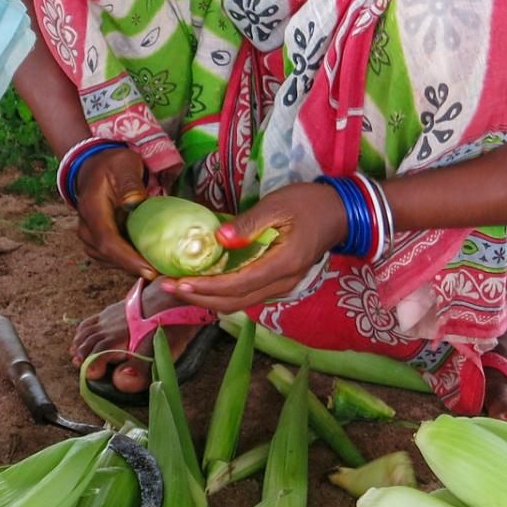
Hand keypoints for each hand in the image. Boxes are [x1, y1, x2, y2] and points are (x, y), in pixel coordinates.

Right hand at [72, 145, 157, 278]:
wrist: (95, 166)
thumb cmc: (112, 165)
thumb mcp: (124, 166)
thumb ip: (130, 185)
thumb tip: (137, 205)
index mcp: (92, 210)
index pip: (107, 241)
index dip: (127, 259)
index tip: (150, 270)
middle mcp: (86, 228)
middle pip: (109, 256)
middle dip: (136, 268)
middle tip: (166, 273)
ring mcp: (90, 237)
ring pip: (111, 261)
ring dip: (134, 266)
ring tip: (161, 268)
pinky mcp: (98, 241)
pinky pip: (113, 258)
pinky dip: (130, 261)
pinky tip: (150, 259)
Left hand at [162, 180, 347, 310]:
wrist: (340, 213)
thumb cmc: (309, 204)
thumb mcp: (278, 205)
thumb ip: (248, 224)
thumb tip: (218, 238)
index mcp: (283, 265)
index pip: (236, 285)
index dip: (205, 287)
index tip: (177, 281)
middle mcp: (282, 282)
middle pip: (234, 302)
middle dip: (198, 297)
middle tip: (166, 286)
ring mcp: (282, 285)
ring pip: (239, 302)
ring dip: (207, 298)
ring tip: (178, 287)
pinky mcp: (278, 281)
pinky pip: (246, 294)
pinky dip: (222, 293)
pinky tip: (203, 283)